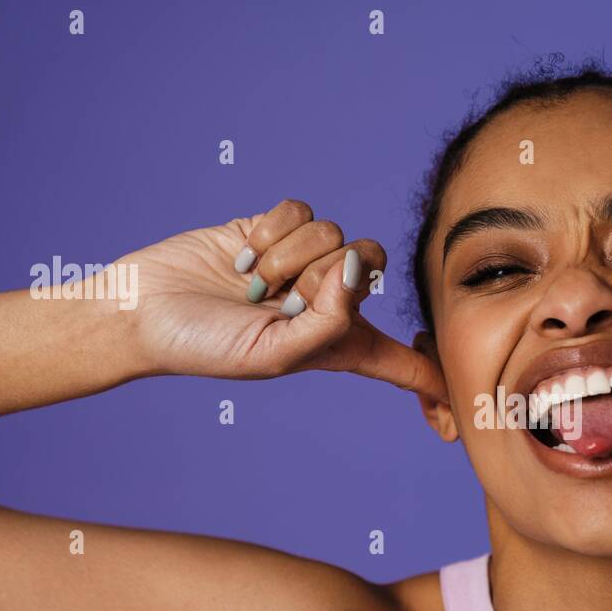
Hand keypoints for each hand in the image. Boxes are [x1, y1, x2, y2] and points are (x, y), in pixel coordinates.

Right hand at [118, 198, 447, 401]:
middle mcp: (330, 303)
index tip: (466, 401)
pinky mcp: (276, 228)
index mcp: (339, 347)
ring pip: (333, 231)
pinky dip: (270, 229)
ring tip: (251, 280)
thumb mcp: (273, 354)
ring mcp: (304, 261)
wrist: (145, 310)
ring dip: (286, 255)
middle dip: (325, 272)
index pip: (402, 362)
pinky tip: (242, 253)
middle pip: (375, 264)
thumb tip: (359, 267)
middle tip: (281, 296)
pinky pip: (300, 209)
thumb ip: (329, 320)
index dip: (435, 375)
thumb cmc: (205, 347)